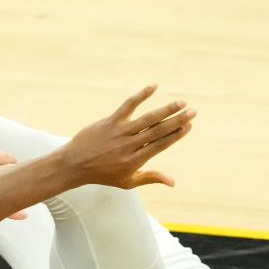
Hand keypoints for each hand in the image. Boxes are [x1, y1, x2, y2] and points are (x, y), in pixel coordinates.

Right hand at [0, 147, 27, 217]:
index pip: (8, 158)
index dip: (11, 163)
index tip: (12, 167)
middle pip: (15, 171)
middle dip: (18, 176)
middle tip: (18, 182)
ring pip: (13, 187)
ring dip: (18, 190)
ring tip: (21, 195)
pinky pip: (5, 205)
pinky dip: (16, 211)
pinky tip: (23, 215)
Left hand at [60, 85, 194, 188]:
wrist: (76, 165)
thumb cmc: (103, 175)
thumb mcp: (128, 182)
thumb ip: (151, 178)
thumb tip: (173, 182)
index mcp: (136, 160)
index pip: (161, 144)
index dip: (176, 135)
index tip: (189, 126)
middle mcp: (130, 145)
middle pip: (158, 130)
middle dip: (177, 120)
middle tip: (193, 111)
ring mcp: (120, 132)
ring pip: (147, 118)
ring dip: (166, 109)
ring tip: (181, 103)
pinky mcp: (111, 121)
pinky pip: (128, 105)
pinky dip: (141, 95)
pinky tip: (154, 86)